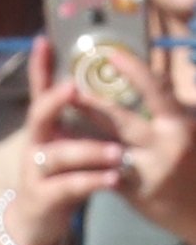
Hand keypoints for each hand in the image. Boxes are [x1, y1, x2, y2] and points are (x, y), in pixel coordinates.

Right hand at [3, 36, 120, 244]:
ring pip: (59, 154)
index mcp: (45, 128)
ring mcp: (34, 171)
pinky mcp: (41, 197)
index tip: (43, 40)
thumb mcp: (69, 146)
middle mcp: (35, 144)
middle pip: (38, 116)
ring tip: (118, 154)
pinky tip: (113, 178)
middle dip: (54, 101)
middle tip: (72, 88)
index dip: (39, 67)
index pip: (40, 91)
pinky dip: (92, 181)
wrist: (36, 221)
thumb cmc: (61, 176)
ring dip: (90, 151)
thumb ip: (82, 122)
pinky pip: (67, 186)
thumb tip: (105, 88)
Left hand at [77, 40, 195, 244]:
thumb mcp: (188, 130)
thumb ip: (171, 109)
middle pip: (122, 117)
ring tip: (61, 114)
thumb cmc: (193, 162)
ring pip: (105, 143)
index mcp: (181, 123)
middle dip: (91, 103)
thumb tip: (156, 80)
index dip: (134, 70)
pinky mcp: (133, 190)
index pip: (157, 90)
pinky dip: (84, 156)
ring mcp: (148, 168)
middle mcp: (166, 143)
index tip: (112, 54)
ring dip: (81, 128)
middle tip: (67, 86)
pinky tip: (65, 146)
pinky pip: (102, 168)